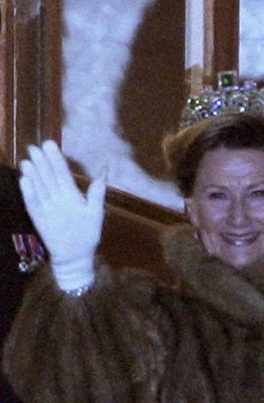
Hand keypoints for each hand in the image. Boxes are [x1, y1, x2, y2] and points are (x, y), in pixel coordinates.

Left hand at [18, 140, 104, 292]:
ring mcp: (45, 210)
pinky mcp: (37, 218)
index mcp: (72, 199)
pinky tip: (23, 180)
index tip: (49, 145)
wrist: (72, 258)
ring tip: (26, 159)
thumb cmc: (87, 236)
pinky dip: (26, 190)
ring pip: (37, 187)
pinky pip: (30, 202)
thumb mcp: (97, 216)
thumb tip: (100, 178)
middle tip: (33, 147)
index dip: (55, 159)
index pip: (62, 174)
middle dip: (41, 162)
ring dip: (31, 173)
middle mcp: (56, 202)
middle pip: (47, 178)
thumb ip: (96, 197)